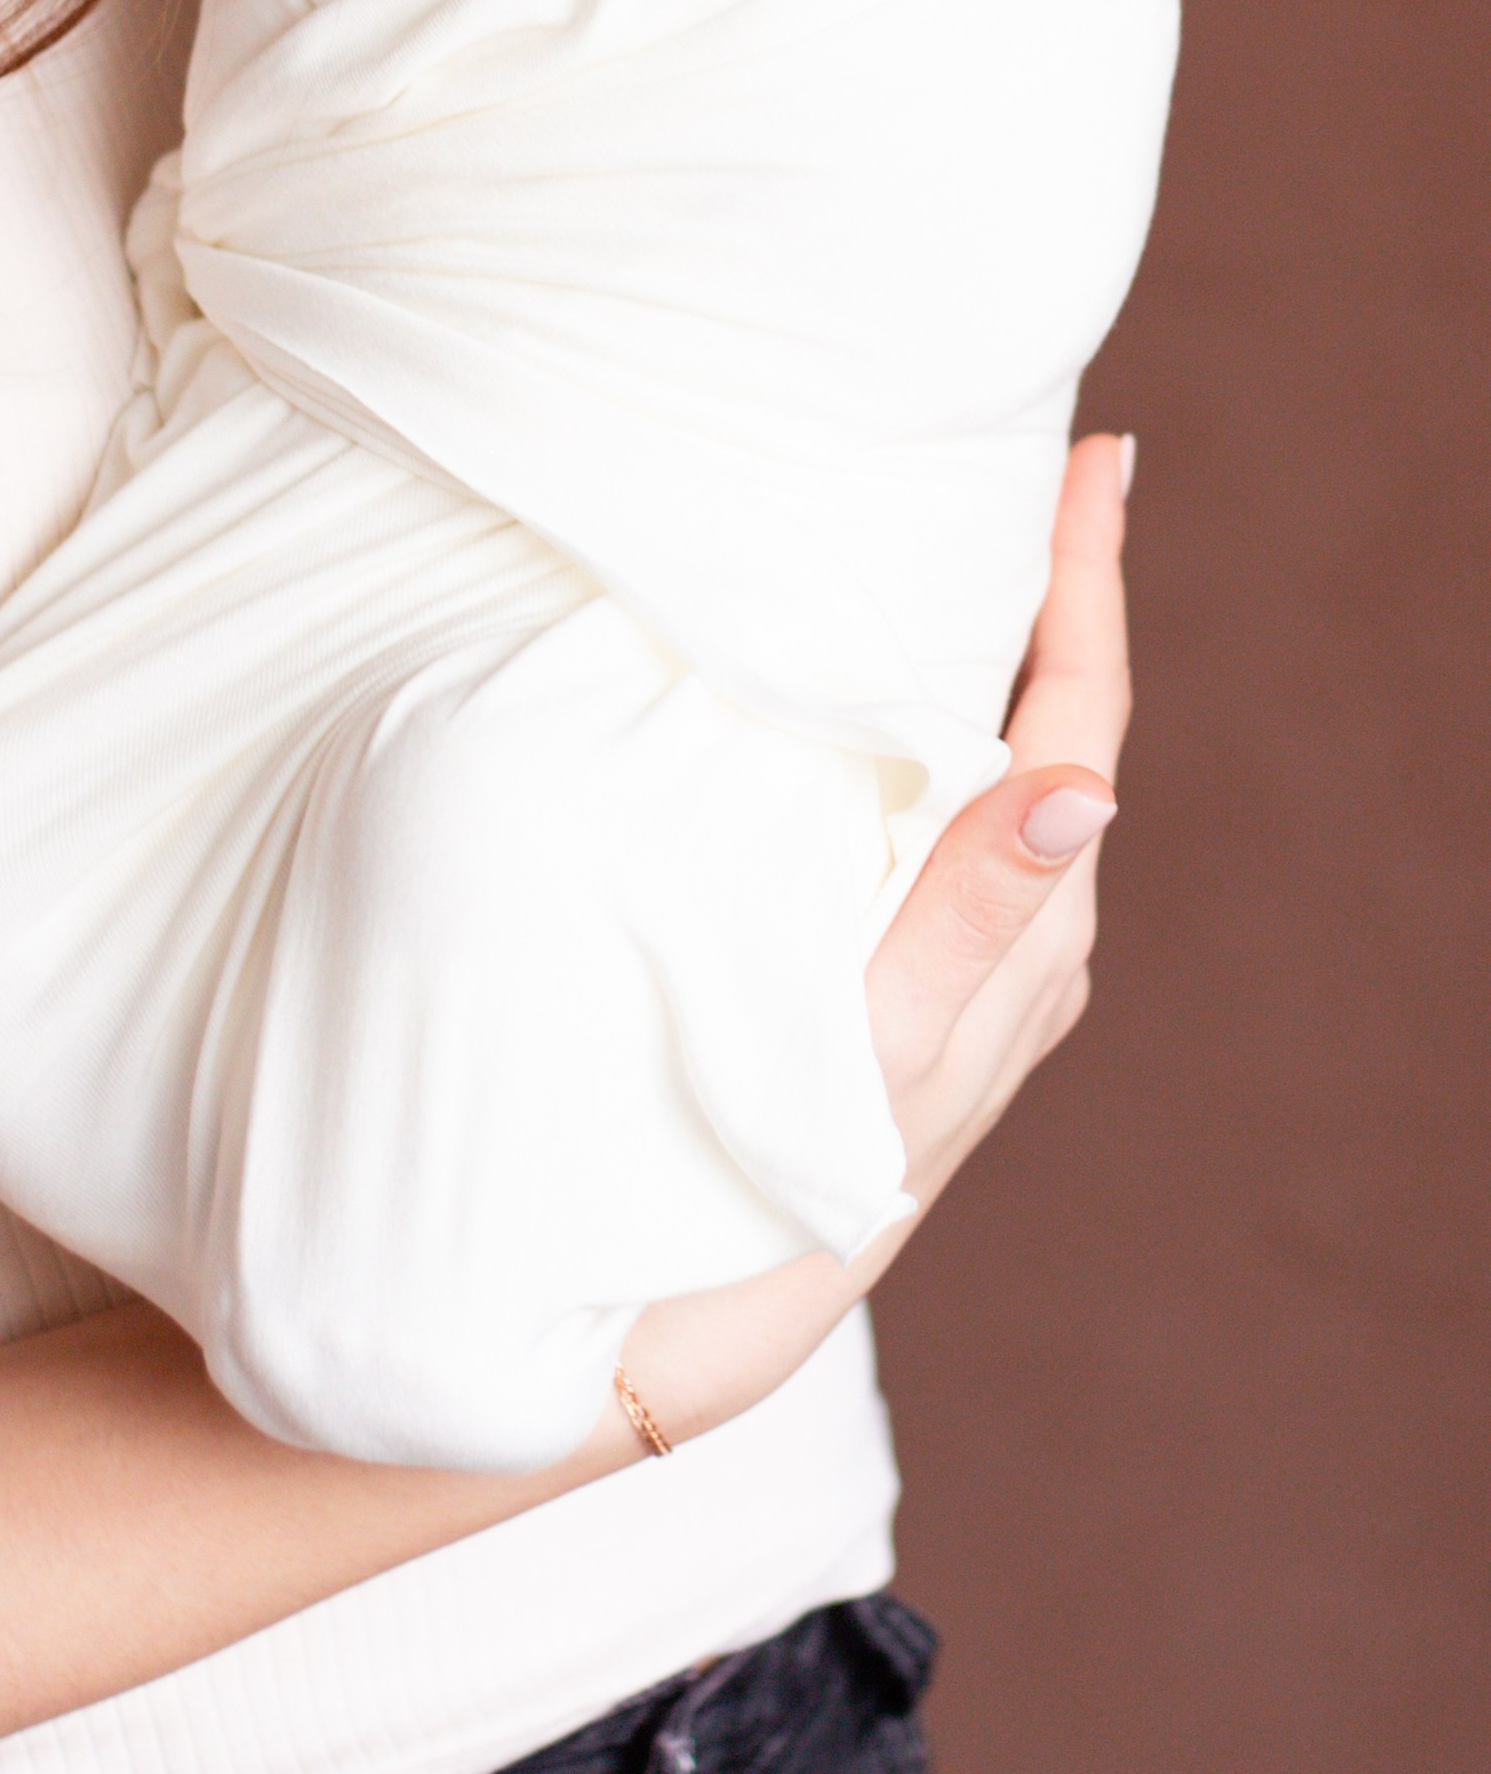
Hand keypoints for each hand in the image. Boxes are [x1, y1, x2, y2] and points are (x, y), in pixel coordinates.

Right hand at [611, 435, 1133, 1454]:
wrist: (683, 1321)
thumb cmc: (784, 1179)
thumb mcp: (882, 1044)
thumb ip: (973, 915)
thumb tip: (1084, 788)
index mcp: (1026, 934)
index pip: (1081, 720)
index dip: (1090, 583)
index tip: (1097, 461)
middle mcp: (1020, 945)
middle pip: (1059, 728)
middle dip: (1053, 597)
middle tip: (1029, 468)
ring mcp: (967, 968)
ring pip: (1002, 774)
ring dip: (994, 662)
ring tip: (959, 551)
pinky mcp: (907, 984)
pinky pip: (948, 827)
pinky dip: (938, 736)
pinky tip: (891, 710)